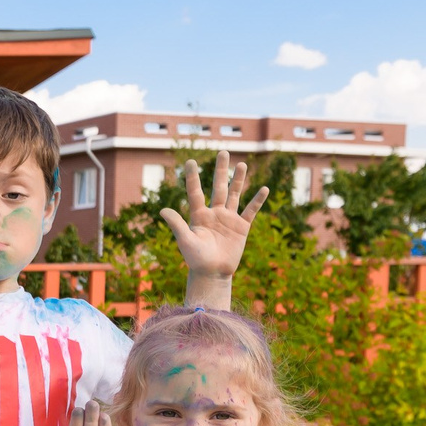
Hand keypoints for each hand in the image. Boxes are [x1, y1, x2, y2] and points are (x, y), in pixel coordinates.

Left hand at [160, 151, 269, 282]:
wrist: (212, 273)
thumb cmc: (196, 259)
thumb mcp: (185, 240)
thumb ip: (177, 224)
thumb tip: (162, 209)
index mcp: (198, 215)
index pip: (195, 192)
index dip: (193, 177)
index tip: (190, 161)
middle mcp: (214, 213)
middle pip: (218, 187)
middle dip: (221, 170)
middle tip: (223, 151)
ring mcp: (228, 219)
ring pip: (234, 195)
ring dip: (238, 180)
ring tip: (241, 164)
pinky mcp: (241, 227)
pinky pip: (250, 211)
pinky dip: (257, 201)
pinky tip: (263, 188)